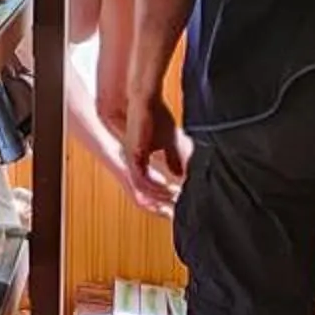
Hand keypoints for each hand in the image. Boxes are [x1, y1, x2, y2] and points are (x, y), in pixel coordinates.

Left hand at [118, 90, 190, 211]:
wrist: (139, 99)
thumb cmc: (151, 116)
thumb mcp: (168, 140)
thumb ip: (174, 157)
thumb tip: (181, 174)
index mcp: (142, 163)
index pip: (155, 188)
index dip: (168, 198)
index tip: (182, 206)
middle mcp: (135, 166)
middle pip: (148, 196)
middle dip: (164, 206)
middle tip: (178, 215)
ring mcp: (132, 163)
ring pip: (145, 192)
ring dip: (161, 200)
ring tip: (176, 206)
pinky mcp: (133, 158)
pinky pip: (142, 182)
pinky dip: (156, 190)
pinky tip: (169, 192)